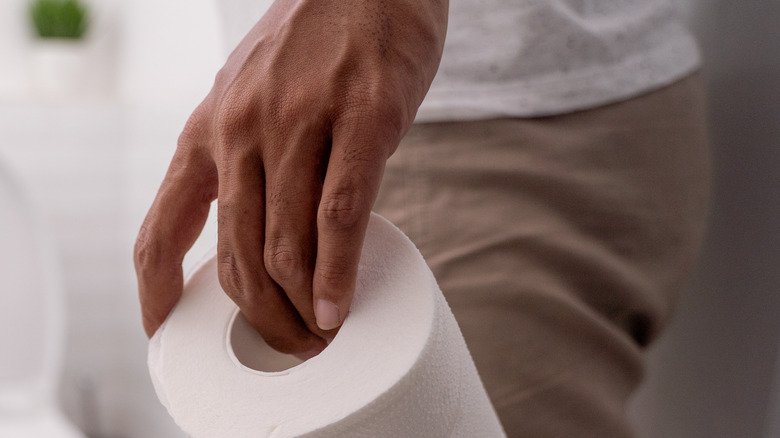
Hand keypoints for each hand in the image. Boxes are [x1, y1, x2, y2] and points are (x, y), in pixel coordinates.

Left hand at [134, 0, 447, 355]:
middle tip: (289, 344)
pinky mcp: (359, 120)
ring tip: (319, 334)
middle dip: (259, 316)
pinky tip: (338, 306)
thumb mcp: (253, 98)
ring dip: (298, 307)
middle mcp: (242, 129)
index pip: (161, 229)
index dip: (156, 294)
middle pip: (235, 255)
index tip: (167, 332)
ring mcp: (298, 122)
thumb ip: (252, 164)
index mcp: (210, 129)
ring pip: (284, 244)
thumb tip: (271, 240)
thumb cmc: (317, 45)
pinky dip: (336, 273)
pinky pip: (338, 215)